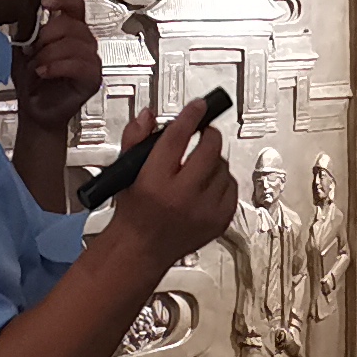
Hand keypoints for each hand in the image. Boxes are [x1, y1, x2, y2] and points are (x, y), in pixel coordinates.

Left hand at [12, 0, 103, 126]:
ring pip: (74, 44)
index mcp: (70, 30)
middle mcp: (84, 42)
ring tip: (37, 66)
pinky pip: (79, 65)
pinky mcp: (92, 79)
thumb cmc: (32, 82)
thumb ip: (27, 29)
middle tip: (34, 51)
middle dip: (47, 36)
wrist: (34, 110)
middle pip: (72, 24)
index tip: (45, 3)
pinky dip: (57, 67)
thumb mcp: (23, 49)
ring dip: (49, 54)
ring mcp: (91, 60)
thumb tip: (24, 12)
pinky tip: (44, 72)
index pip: (75, 5)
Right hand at [93, 94, 236, 267]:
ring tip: (198, 165)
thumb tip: (148, 116)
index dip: (190, 117)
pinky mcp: (219, 221)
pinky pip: (232, 187)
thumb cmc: (134, 211)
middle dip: (207, 135)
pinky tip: (207, 183)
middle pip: (208, 149)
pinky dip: (222, 180)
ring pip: (222, 166)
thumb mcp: (125, 172)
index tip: (197, 106)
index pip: (177, 138)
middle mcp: (181, 197)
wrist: (141, 249)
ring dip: (213, 160)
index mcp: (154, 182)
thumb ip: (135, 139)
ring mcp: (204, 211)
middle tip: (202, 133)